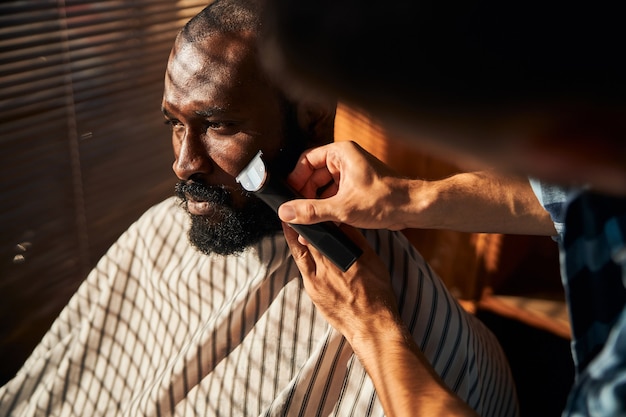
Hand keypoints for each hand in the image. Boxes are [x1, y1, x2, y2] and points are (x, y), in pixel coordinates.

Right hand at [278, 141, 410, 229]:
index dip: (295, 179)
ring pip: (323, 187)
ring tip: (311, 221)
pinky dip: (328, 207)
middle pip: (313, 175)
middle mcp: (345, 160)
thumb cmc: (386, 200)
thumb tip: (286, 212)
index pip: (306, 161)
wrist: (413, 208)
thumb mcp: (342, 208)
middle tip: (299, 212)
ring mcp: (351, 174)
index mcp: (340, 153)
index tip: (289, 196)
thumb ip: (311, 211)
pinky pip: (334, 195)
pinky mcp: (357, 188)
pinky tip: (325, 223)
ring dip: (316, 204)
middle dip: (305, 195)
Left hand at [281, 222, 400, 342]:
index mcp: (347, 256)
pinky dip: (298, 254)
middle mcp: (330, 266)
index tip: (312, 209)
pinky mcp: (312, 291)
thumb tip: (343, 224)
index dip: (317, 218)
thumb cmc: (378, 295)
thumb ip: (357, 242)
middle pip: (311, 239)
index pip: (327, 230)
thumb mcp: (374, 262)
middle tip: (294, 213)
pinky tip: (297, 247)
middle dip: (302, 225)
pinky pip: (302, 267)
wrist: (371, 325)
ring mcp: (318, 280)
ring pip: (301, 251)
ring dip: (294, 237)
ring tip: (289, 225)